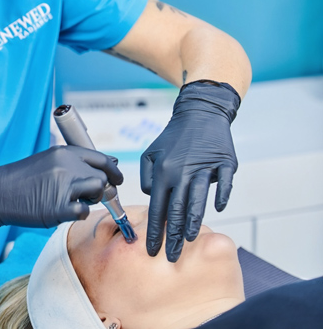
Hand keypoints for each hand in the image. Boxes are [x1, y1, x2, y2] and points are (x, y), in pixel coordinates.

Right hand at [0, 145, 122, 244]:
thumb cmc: (22, 178)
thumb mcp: (48, 160)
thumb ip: (73, 162)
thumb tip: (108, 164)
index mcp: (64, 153)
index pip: (101, 159)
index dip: (113, 171)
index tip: (117, 179)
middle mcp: (66, 166)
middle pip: (103, 177)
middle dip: (102, 188)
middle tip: (92, 195)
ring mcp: (62, 187)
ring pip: (97, 192)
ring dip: (91, 199)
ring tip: (75, 201)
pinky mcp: (57, 208)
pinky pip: (83, 212)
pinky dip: (78, 214)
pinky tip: (64, 210)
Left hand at [140, 80, 240, 261]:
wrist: (200, 113)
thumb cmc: (173, 138)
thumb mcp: (150, 154)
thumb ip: (146, 178)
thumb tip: (153, 200)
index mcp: (163, 172)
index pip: (157, 209)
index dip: (155, 232)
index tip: (152, 250)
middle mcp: (181, 172)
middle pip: (177, 211)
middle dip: (173, 237)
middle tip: (171, 257)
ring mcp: (204, 167)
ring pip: (198, 201)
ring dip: (194, 222)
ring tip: (190, 240)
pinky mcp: (224, 162)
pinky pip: (223, 183)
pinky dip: (221, 195)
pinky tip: (217, 209)